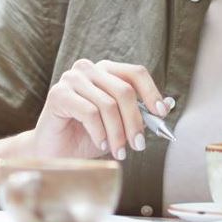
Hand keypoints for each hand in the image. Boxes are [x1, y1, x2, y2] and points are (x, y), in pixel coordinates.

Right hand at [33, 59, 170, 160]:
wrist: (54, 152)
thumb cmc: (85, 136)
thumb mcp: (119, 125)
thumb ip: (139, 113)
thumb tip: (167, 106)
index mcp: (105, 70)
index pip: (135, 73)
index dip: (151, 92)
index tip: (160, 114)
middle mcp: (88, 69)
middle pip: (124, 90)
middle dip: (135, 122)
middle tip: (138, 145)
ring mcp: (71, 79)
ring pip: (108, 104)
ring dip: (117, 133)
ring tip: (118, 151)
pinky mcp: (58, 94)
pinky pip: (89, 112)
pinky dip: (99, 133)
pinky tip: (100, 145)